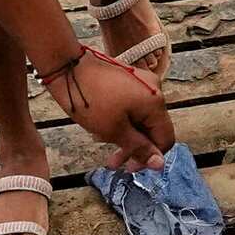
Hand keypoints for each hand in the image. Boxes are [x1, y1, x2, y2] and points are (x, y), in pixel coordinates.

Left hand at [44, 43, 170, 165]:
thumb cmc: (90, 100)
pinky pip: (132, 105)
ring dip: (125, 134)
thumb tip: (159, 165)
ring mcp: (141, 82)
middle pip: (152, 128)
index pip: (166, 138)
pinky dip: (121, 119)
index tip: (130, 168)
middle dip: (134, 147)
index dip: (151, 157)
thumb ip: (140, 148)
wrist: (68, 67)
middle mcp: (154, 90)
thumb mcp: (114, 130)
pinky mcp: (128, 79)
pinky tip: (102, 125)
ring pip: (140, 118)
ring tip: (101, 141)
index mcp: (155, 102)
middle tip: (113, 162)